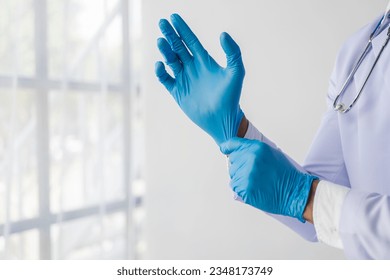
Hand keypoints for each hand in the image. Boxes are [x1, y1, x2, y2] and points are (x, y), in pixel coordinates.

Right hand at [155, 14, 244, 144]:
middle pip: (177, 47)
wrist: (223, 119)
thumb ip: (233, 52)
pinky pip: (166, 79)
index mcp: (204, 61)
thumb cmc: (231, 96)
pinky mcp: (178, 92)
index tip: (173, 17)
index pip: (190, 41)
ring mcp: (184, 79)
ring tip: (161, 41)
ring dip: (165, 51)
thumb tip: (223, 33)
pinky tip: (160, 64)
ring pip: (170, 61)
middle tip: (162, 23)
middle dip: (170, 35)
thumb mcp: (236, 72)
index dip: (182, 29)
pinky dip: (161, 72)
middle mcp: (192, 68)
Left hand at [220, 138, 317, 221]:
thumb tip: (236, 151)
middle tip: (254, 173)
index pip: (232, 143)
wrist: (295, 192)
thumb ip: (252, 150)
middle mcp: (250, 158)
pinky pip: (235, 186)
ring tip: (257, 182)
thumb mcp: (270, 153)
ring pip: (233, 175)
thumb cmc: (284, 173)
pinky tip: (255, 188)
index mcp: (256, 147)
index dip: (228, 148)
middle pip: (232, 161)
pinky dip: (242, 189)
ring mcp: (247, 174)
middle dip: (239, 166)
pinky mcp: (245, 188)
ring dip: (241, 179)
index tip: (225, 151)